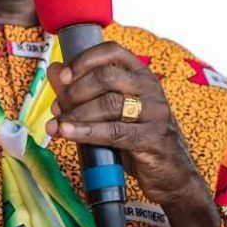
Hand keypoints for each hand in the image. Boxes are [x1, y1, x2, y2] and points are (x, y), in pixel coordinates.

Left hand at [45, 41, 218, 226]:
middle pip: (106, 77)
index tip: (63, 76)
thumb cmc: (137, 138)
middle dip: (75, 92)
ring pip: (109, 104)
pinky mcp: (153, 139)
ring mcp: (155, 112)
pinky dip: (86, 132)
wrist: (172, 175)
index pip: (112, 51)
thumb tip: (54, 70)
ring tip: (57, 125)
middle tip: (57, 107)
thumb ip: (82, 89)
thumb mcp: (111, 112)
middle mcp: (151, 88)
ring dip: (76, 114)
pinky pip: (114, 132)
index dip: (84, 60)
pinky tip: (68, 134)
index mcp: (141, 74)